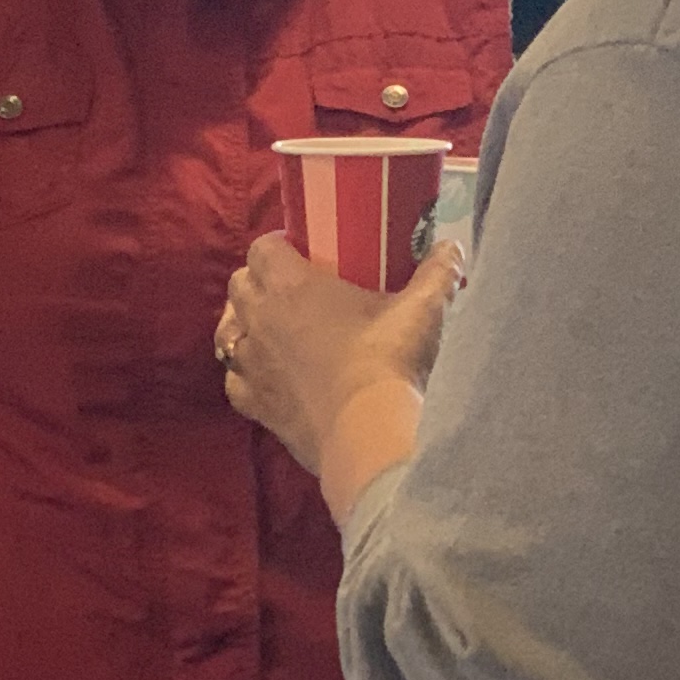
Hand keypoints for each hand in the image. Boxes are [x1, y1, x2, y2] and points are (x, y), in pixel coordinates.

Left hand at [216, 233, 459, 485]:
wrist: (369, 435)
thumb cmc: (389, 362)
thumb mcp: (422, 310)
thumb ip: (438, 273)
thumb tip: (453, 247)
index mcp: (290, 286)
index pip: (262, 248)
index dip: (278, 245)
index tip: (302, 250)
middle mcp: (260, 320)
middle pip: (240, 284)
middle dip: (259, 281)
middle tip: (293, 288)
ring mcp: (251, 365)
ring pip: (227, 332)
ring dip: (245, 325)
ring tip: (273, 329)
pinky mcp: (255, 406)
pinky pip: (234, 381)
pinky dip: (245, 374)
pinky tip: (268, 375)